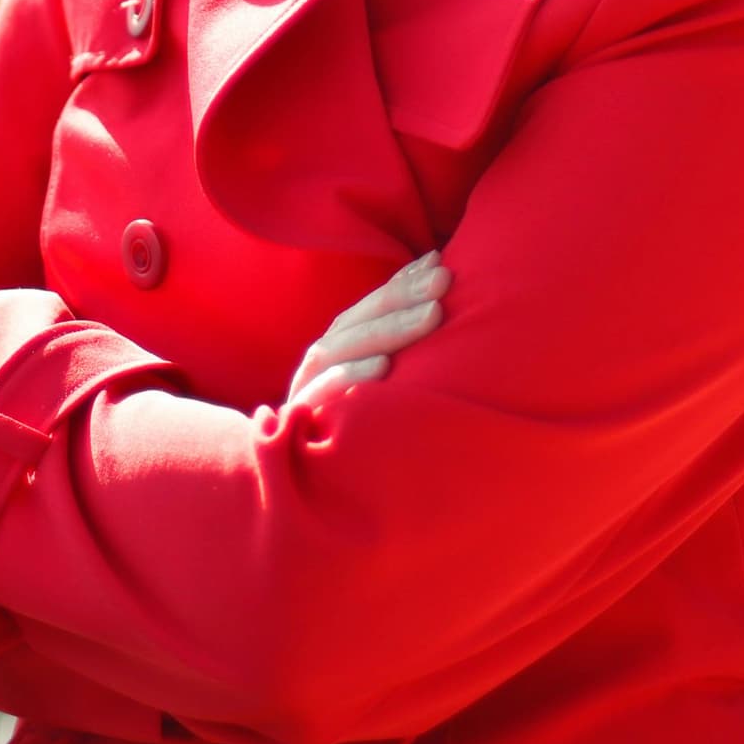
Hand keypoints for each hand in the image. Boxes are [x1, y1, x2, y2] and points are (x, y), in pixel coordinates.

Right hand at [283, 253, 449, 411]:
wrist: (306, 480)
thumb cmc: (357, 424)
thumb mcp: (379, 377)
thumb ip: (399, 336)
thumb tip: (436, 272)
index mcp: (338, 346)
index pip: (370, 306)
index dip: (402, 282)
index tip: (439, 263)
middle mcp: (320, 361)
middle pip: (358, 321)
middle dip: (402, 298)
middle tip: (444, 283)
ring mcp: (306, 388)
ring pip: (342, 349)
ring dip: (387, 330)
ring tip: (431, 316)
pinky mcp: (299, 420)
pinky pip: (321, 396)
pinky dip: (350, 379)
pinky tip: (383, 368)